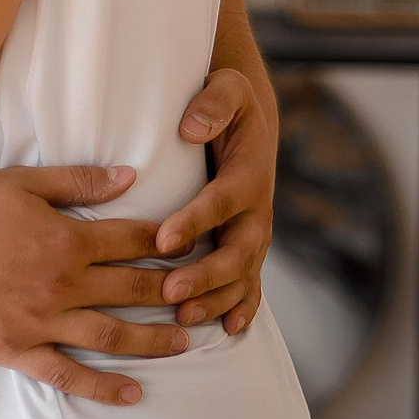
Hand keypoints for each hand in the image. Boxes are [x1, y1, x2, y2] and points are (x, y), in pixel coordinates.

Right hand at [0, 164, 186, 406]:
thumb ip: (78, 183)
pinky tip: (133, 393)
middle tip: (206, 298)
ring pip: (112, 336)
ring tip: (185, 345)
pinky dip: (104, 387)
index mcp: (67, 239)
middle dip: (175, 294)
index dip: (169, 242)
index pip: (134, 241)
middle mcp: (62, 284)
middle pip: (134, 290)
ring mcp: (41, 322)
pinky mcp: (16, 349)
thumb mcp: (22, 183)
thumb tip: (129, 176)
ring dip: (154, 341)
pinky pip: (68, 375)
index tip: (195, 245)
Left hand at [151, 67, 276, 334]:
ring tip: (183, 317)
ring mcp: (254, 234)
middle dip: (204, 274)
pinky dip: (243, 308)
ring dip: (215, 298)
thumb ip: (212, 103)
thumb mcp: (226, 88)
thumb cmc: (227, 104)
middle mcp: (255, 210)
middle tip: (169, 291)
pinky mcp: (248, 248)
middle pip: (236, 251)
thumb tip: (190, 127)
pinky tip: (228, 330)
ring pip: (241, 275)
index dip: (195, 221)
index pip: (221, 201)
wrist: (248, 123)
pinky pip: (250, 285)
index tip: (163, 239)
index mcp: (247, 173)